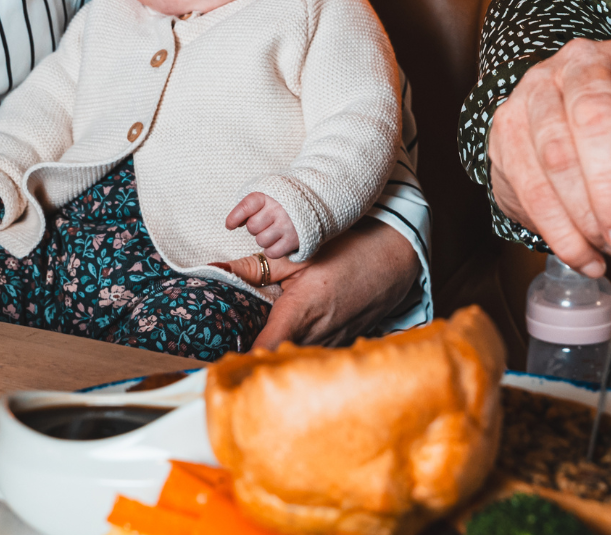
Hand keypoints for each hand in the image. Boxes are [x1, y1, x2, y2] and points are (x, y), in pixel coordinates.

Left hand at [216, 218, 421, 347]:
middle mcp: (316, 336)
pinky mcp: (342, 345)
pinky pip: (313, 352)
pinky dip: (298, 346)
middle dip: (254, 353)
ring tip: (259, 338)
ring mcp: (331, 344)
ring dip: (277, 350)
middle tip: (233, 343)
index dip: (241, 359)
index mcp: (300, 312)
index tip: (223, 356)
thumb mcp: (298, 254)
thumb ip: (254, 267)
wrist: (395, 260)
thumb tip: (214, 269)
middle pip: (275, 358)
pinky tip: (291, 333)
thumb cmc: (347, 252)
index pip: (263, 351)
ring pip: (294, 357)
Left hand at [226, 193, 298, 258]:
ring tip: (273, 231)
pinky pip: (272, 253)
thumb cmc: (282, 201)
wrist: (313, 202)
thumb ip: (249, 206)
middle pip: (252, 227)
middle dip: (255, 227)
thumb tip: (231, 224)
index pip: (246, 206)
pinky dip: (272, 250)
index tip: (229, 225)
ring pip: (261, 241)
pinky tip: (277, 241)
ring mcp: (287, 224)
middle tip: (265, 223)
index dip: (234, 217)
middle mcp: (278, 209)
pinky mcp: (294, 239)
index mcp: (268, 195)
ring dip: (263, 239)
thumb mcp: (267, 195)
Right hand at [488, 35, 610, 275]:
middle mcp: (581, 61)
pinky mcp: (507, 123)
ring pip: (554, 151)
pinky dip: (556, 229)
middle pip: (592, 117)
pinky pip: (526, 181)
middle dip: (610, 188)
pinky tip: (583, 253)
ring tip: (607, 244)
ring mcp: (536, 88)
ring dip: (582, 212)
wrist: (584, 141)